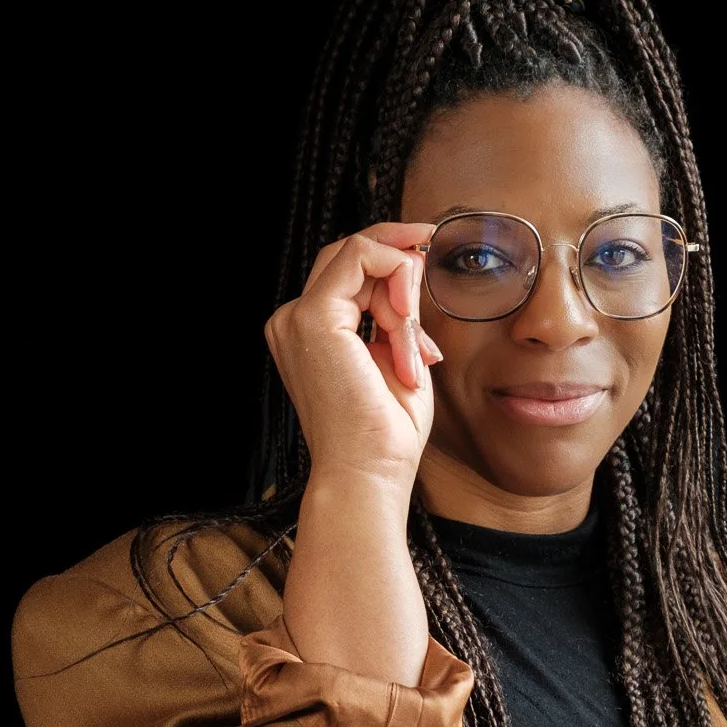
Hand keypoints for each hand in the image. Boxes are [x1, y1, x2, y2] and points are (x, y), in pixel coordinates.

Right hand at [265, 222, 444, 487]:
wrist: (370, 473)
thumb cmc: (385, 432)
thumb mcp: (398, 355)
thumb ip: (397, 313)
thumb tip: (411, 268)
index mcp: (309, 332)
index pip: (348, 270)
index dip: (391, 258)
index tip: (427, 255)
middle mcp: (295, 320)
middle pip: (349, 253)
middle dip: (399, 255)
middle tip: (431, 254)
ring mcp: (298, 318)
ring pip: (359, 254)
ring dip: (403, 289)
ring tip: (412, 347)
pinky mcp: (314, 318)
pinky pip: (363, 260)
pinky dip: (397, 282)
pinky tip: (405, 326)